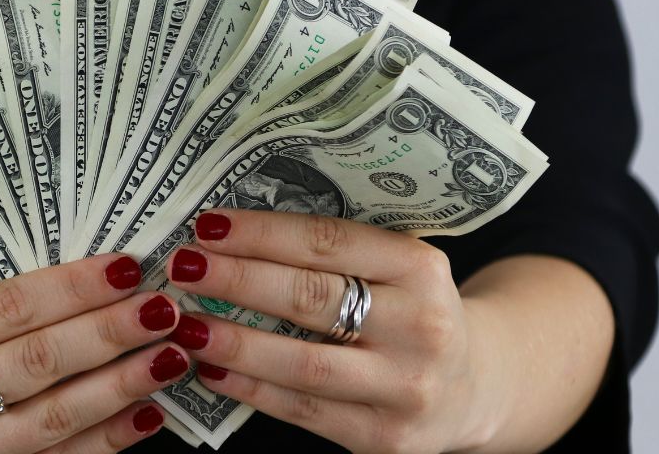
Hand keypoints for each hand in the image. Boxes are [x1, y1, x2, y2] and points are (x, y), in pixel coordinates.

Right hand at [0, 254, 190, 453]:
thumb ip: (8, 307)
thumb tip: (108, 276)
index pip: (8, 307)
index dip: (74, 286)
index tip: (127, 265)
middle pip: (38, 361)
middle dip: (109, 331)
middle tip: (162, 307)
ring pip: (58, 415)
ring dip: (123, 383)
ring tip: (170, 353)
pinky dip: (113, 435)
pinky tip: (150, 411)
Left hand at [164, 210, 501, 453]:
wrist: (475, 385)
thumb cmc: (411, 309)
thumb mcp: (396, 266)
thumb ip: (334, 249)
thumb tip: (232, 232)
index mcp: (421, 268)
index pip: (328, 242)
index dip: (261, 232)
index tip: (207, 225)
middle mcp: (422, 327)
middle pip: (310, 299)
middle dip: (236, 280)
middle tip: (182, 266)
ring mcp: (405, 388)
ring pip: (301, 363)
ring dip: (233, 340)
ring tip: (184, 321)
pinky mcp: (385, 438)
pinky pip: (302, 411)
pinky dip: (249, 388)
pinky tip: (211, 367)